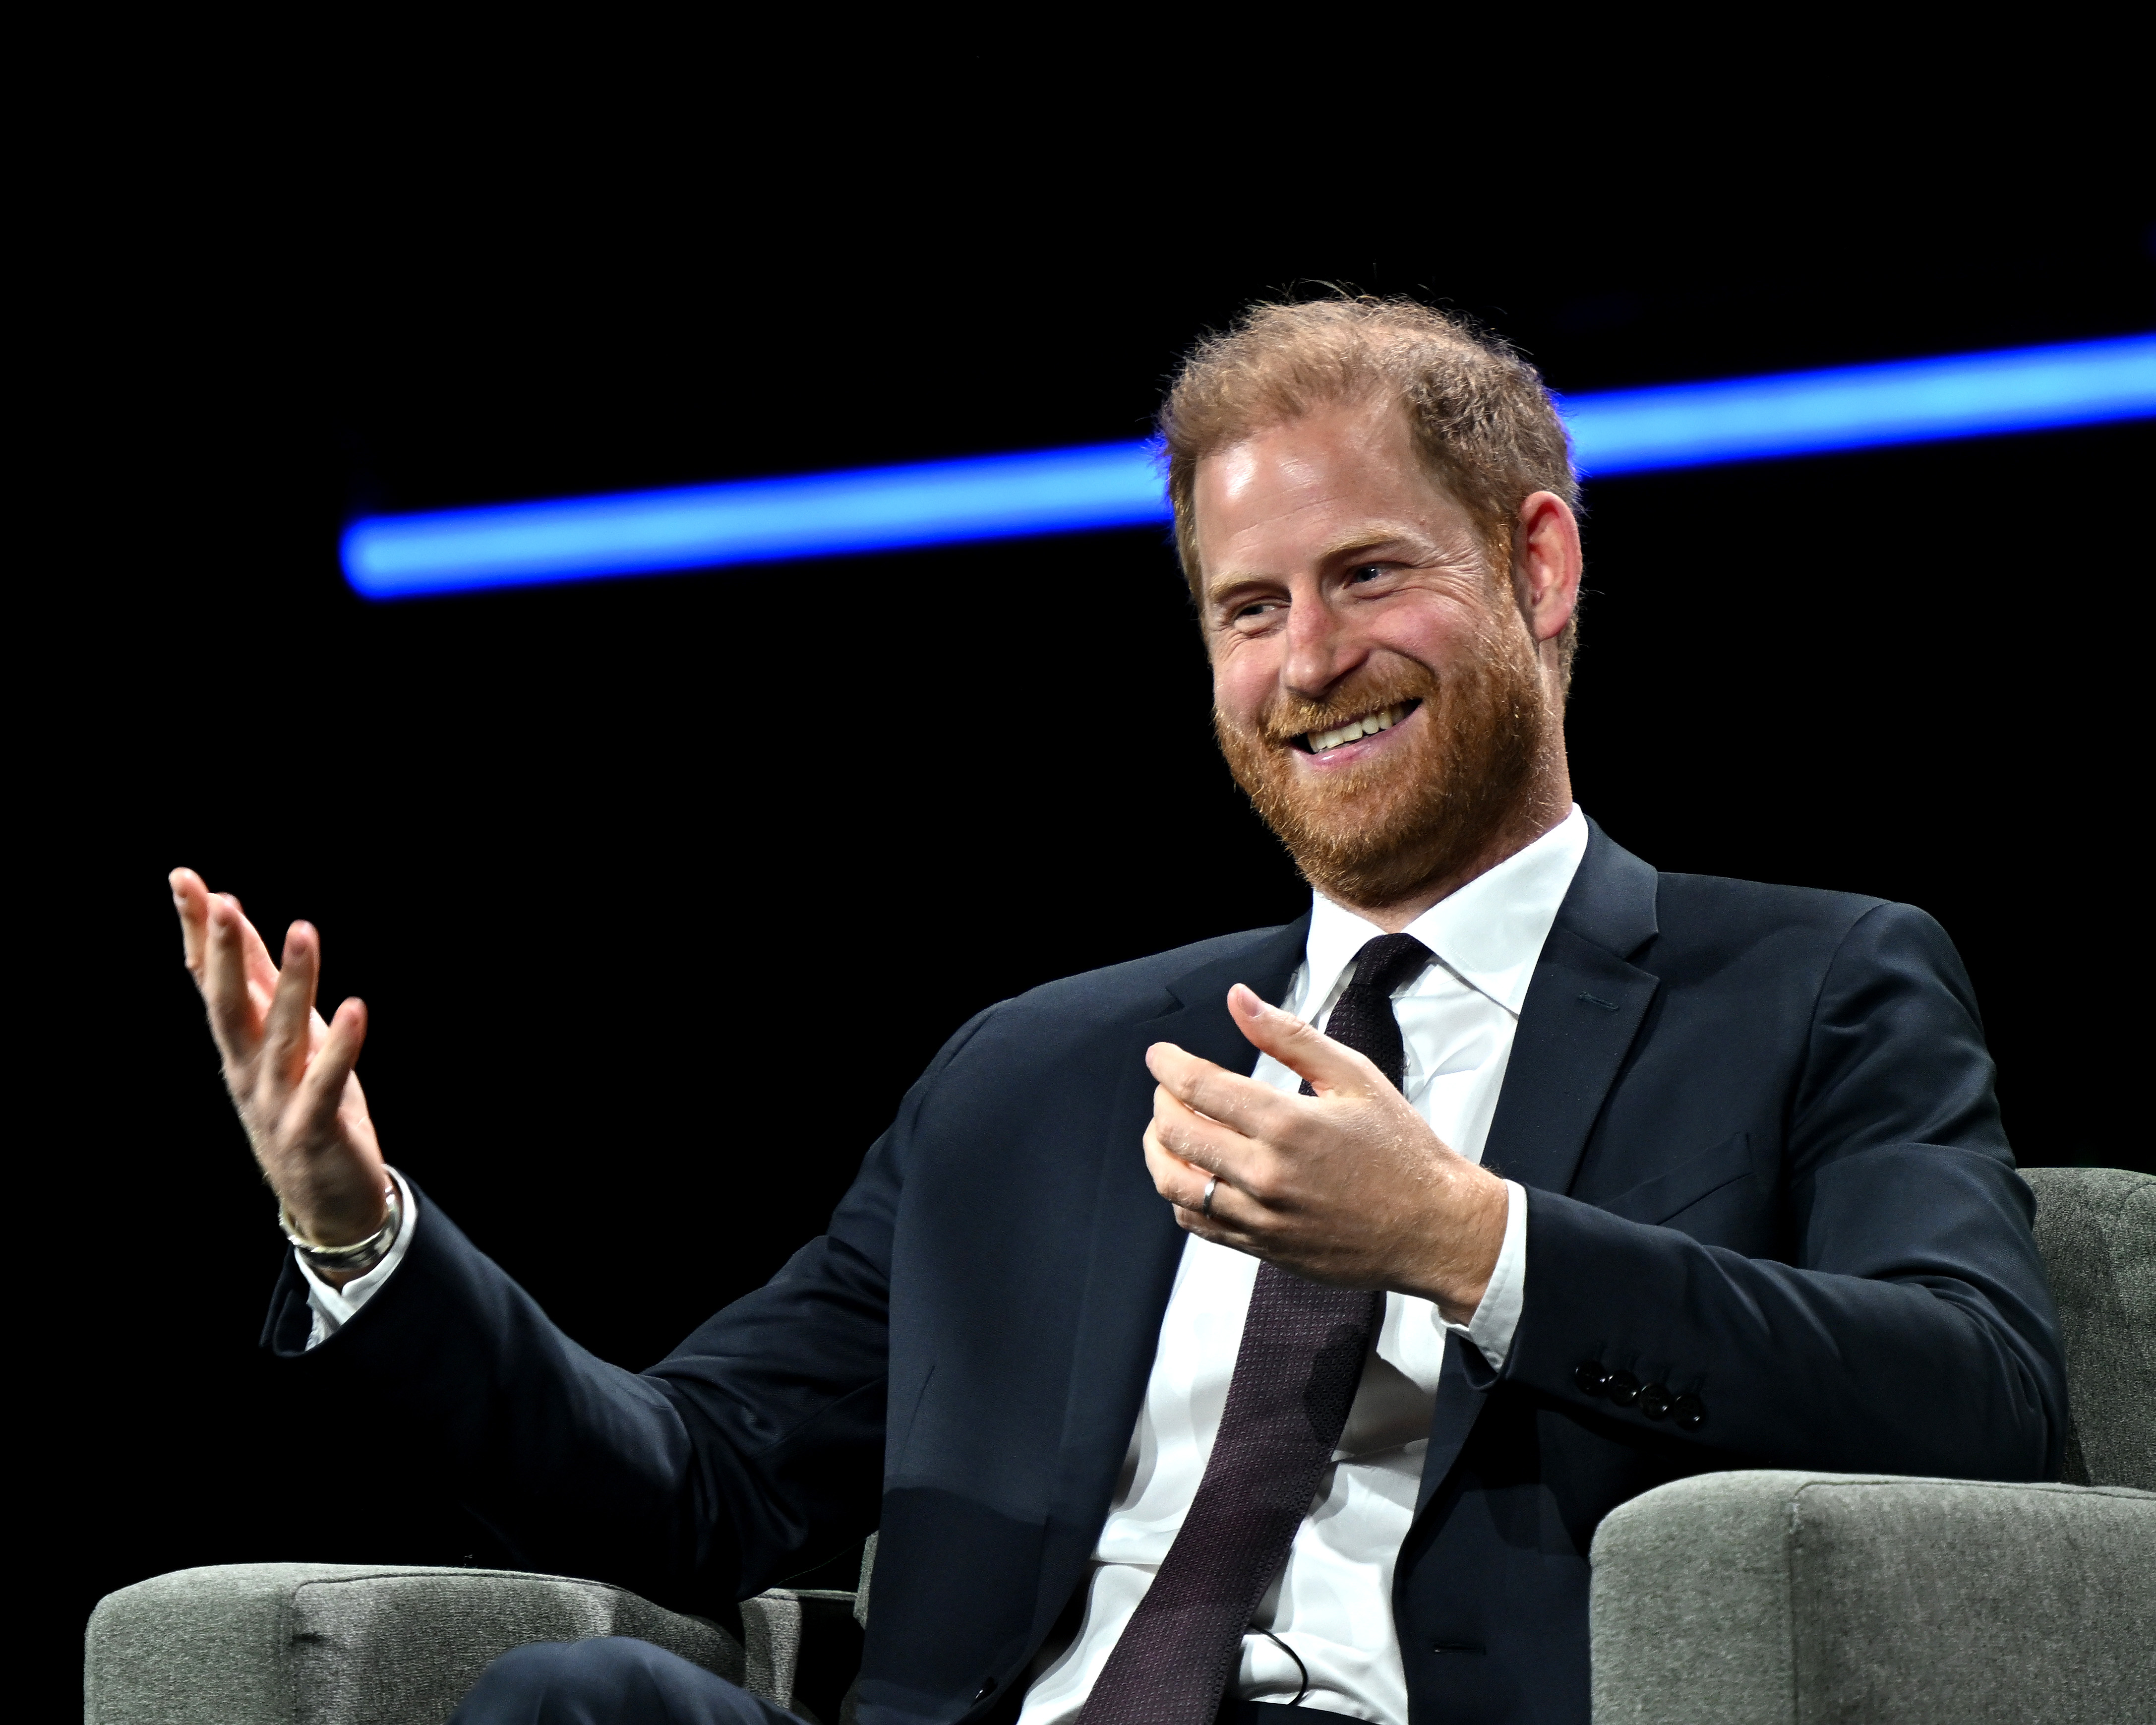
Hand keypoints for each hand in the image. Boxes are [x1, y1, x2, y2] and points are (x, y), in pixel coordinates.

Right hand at [171, 868, 388, 1277]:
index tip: (184, 878)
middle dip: (223, 953)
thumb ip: (258, 989)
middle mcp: (249, 1069)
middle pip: (229, 1004)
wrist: (326, 1200)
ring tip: (301, 930)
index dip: (197, 931)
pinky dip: (340, 1046)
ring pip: (280, 1035)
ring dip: (290, 983)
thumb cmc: (304, 1107)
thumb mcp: (280, 1042)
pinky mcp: (314, 1128)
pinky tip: (354, 1007)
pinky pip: (326, 1082)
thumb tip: (236, 926)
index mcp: (240, 1046)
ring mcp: (277, 1100)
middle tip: (220, 900)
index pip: (212, 980)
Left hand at [1142, 984, 1507, 1321]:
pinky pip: (1198, 1224)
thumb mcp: (1354, 1077)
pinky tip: (1193, 1174)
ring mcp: (1261, 1217)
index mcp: (1288, 1124)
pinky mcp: (1263, 1247)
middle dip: (1161, 1102)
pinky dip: (1181, 1196)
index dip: (1168, 1065)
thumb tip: (1240, 1000)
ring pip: (1175, 1185)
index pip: (1198, 1086)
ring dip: (1158, 1151)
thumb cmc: (1400, 1150)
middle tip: (1168, 1088)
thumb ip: (1290, 1037)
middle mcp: (1267, 1174)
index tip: (1160, 1055)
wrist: (1433, 1227)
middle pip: (1176, 1133)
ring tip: (1166, 1130)